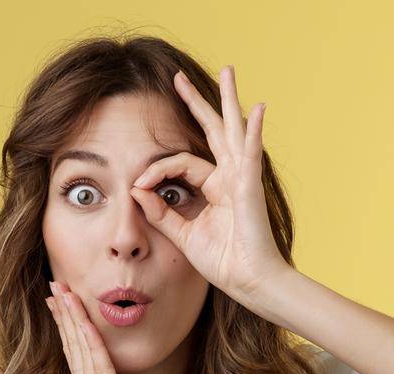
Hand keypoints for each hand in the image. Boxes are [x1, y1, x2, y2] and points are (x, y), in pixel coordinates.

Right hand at [44, 279, 148, 373]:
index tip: (60, 303)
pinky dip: (91, 341)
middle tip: (53, 284)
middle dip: (64, 313)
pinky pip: (98, 367)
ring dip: (72, 318)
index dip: (67, 327)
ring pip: (81, 350)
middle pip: (72, 346)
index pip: (75, 355)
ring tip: (61, 291)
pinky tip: (85, 321)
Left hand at [129, 65, 288, 306]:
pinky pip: (250, 154)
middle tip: (178, 79)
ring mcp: (242, 178)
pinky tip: (257, 109)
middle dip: (196, 103)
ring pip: (232, 130)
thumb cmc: (225, 262)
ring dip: (228, 100)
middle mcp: (230, 177)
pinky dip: (253, 131)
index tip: (139, 184)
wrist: (249, 282)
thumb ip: (161, 214)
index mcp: (215, 188)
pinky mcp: (250, 186)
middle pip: (212, 131)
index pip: (180, 163)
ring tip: (229, 72)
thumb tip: (137, 191)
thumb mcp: (183, 235)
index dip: (156, 170)